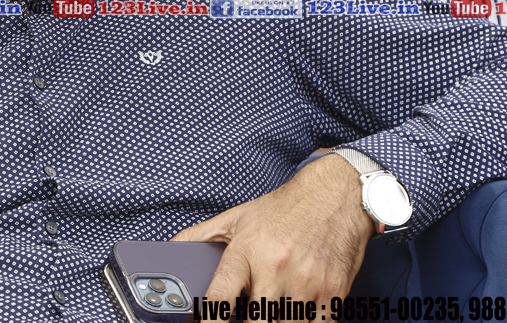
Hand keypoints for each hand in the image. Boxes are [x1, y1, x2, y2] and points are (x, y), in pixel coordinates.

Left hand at [171, 155, 372, 303]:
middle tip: (247, 317)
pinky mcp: (333, 292)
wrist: (334, 195)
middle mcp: (275, 267)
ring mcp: (306, 282)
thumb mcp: (236, 217)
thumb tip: (172, 246)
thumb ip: (201, 236)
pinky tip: (295, 315)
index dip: (210, 321)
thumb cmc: (284, 208)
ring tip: (273, 312)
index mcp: (246, 250)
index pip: (221, 297)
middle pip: (256, 322)